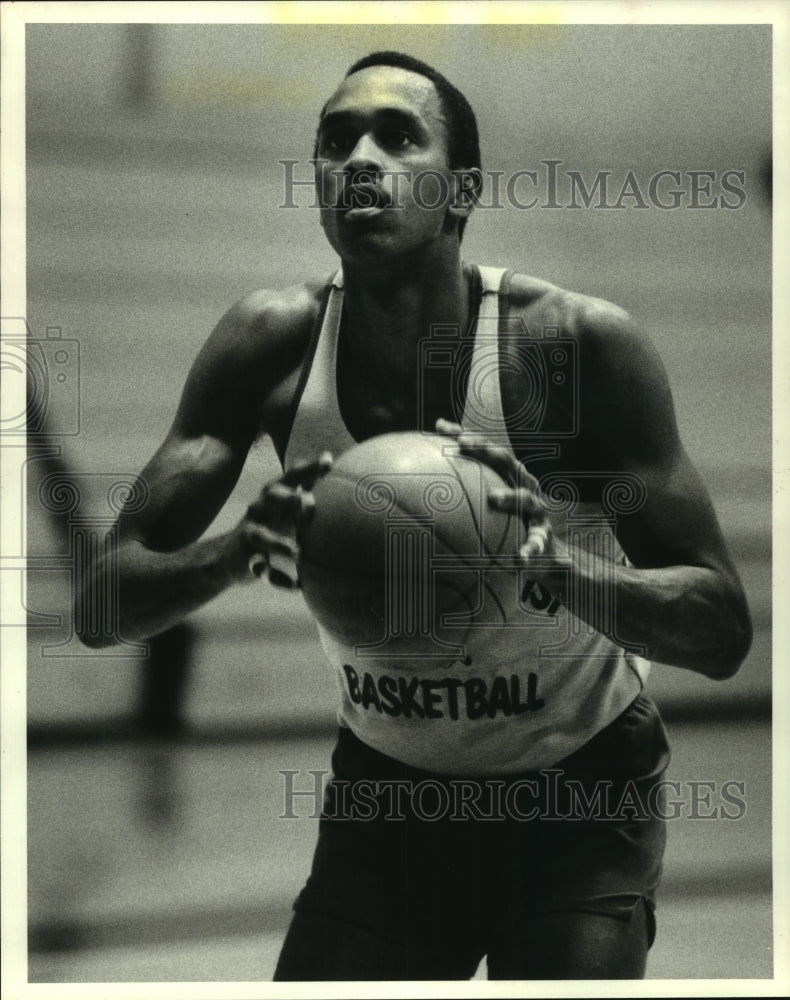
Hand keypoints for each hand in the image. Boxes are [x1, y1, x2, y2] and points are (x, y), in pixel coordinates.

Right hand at [239, 452, 332, 587]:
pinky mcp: (245, 559)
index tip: (329, 462)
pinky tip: (295, 586)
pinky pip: (261, 569)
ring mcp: (250, 533)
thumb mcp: (282, 509)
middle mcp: (259, 509)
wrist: (226, 558)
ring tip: (298, 554)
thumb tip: (333, 466)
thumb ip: (304, 493)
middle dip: (290, 498)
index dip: (308, 468)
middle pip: (271, 497)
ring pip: (262, 536)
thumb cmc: (267, 528)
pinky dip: (278, 578)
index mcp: (272, 496)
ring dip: (279, 544)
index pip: (290, 477)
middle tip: (309, 504)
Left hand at [434, 418, 555, 560]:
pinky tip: (519, 560)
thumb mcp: (489, 504)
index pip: (486, 449)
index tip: (440, 427)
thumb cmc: (509, 522)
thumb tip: (422, 475)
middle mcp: (524, 486)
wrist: (546, 554)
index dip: (465, 435)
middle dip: (486, 450)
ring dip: (511, 496)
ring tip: (493, 497)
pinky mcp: (543, 536)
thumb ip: (463, 490)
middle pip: (507, 462)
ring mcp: (536, 510)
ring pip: (526, 498)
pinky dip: (529, 549)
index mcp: (509, 475)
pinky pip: (536, 543)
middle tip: (463, 445)